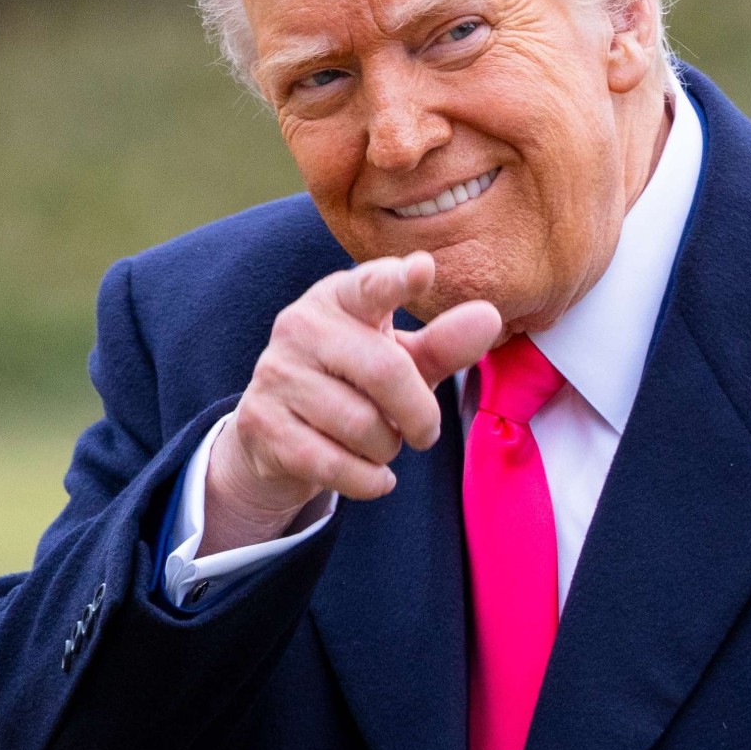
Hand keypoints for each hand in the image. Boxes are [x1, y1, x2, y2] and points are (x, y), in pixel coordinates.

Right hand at [202, 253, 503, 553]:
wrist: (279, 437)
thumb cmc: (354, 386)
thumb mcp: (402, 361)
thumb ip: (444, 343)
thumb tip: (489, 317)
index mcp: (340, 298)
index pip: (370, 285)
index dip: (396, 280)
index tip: (423, 269)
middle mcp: (300, 326)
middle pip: (386, 372)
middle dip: (420, 414)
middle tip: (425, 433)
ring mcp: (276, 374)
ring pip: (361, 425)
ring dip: (387, 448)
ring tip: (381, 444)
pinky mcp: (261, 423)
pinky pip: (333, 463)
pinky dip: (368, 480)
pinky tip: (375, 477)